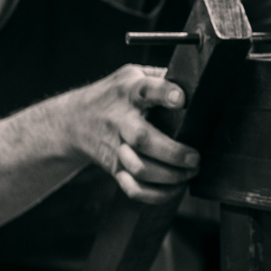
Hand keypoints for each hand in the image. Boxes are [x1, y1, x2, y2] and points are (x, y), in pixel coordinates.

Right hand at [66, 64, 200, 203]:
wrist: (74, 120)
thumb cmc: (114, 96)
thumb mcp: (131, 75)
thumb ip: (159, 76)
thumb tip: (195, 79)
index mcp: (129, 92)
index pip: (146, 90)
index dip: (164, 93)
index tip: (181, 99)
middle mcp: (121, 121)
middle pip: (142, 139)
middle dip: (173, 152)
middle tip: (195, 157)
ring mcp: (116, 148)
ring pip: (140, 169)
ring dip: (170, 176)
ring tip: (190, 172)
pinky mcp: (115, 169)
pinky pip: (133, 189)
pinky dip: (156, 195)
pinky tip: (174, 188)